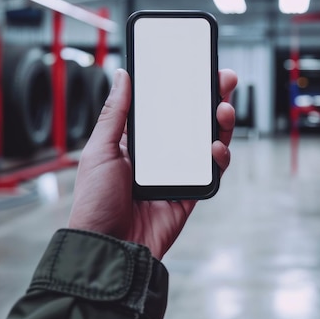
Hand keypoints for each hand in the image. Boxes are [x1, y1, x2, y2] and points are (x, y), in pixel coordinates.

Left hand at [68, 68, 237, 258]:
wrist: (107, 249)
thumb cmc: (94, 202)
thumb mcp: (99, 150)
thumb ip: (115, 114)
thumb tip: (122, 76)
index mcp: (138, 142)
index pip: (166, 109)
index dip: (183, 89)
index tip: (198, 69)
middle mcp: (161, 156)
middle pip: (193, 122)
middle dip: (211, 99)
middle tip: (224, 80)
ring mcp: (178, 175)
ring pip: (208, 143)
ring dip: (220, 124)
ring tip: (223, 110)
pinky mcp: (190, 195)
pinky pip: (211, 173)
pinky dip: (219, 157)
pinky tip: (216, 148)